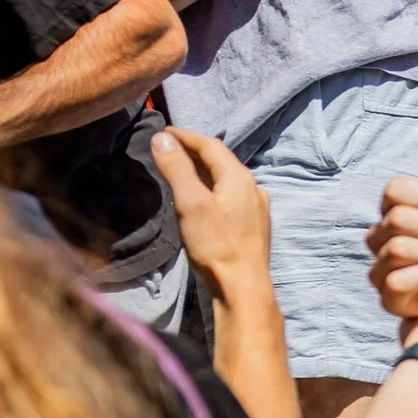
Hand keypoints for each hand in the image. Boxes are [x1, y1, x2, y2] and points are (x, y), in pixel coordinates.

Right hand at [149, 127, 270, 307]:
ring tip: (181, 167)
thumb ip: (177, 169)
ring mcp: (256, 207)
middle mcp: (253, 187)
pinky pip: (231, 194)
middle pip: (221, 160)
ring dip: (204, 169)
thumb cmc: (216, 245)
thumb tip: (161, 138)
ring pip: (227, 178)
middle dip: (195, 150)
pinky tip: (204, 196)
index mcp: (239, 178)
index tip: (163, 131)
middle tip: (169, 146)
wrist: (243, 287)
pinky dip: (213, 186)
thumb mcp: (190, 203)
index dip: (186, 136)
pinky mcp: (254, 224)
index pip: (211, 145)